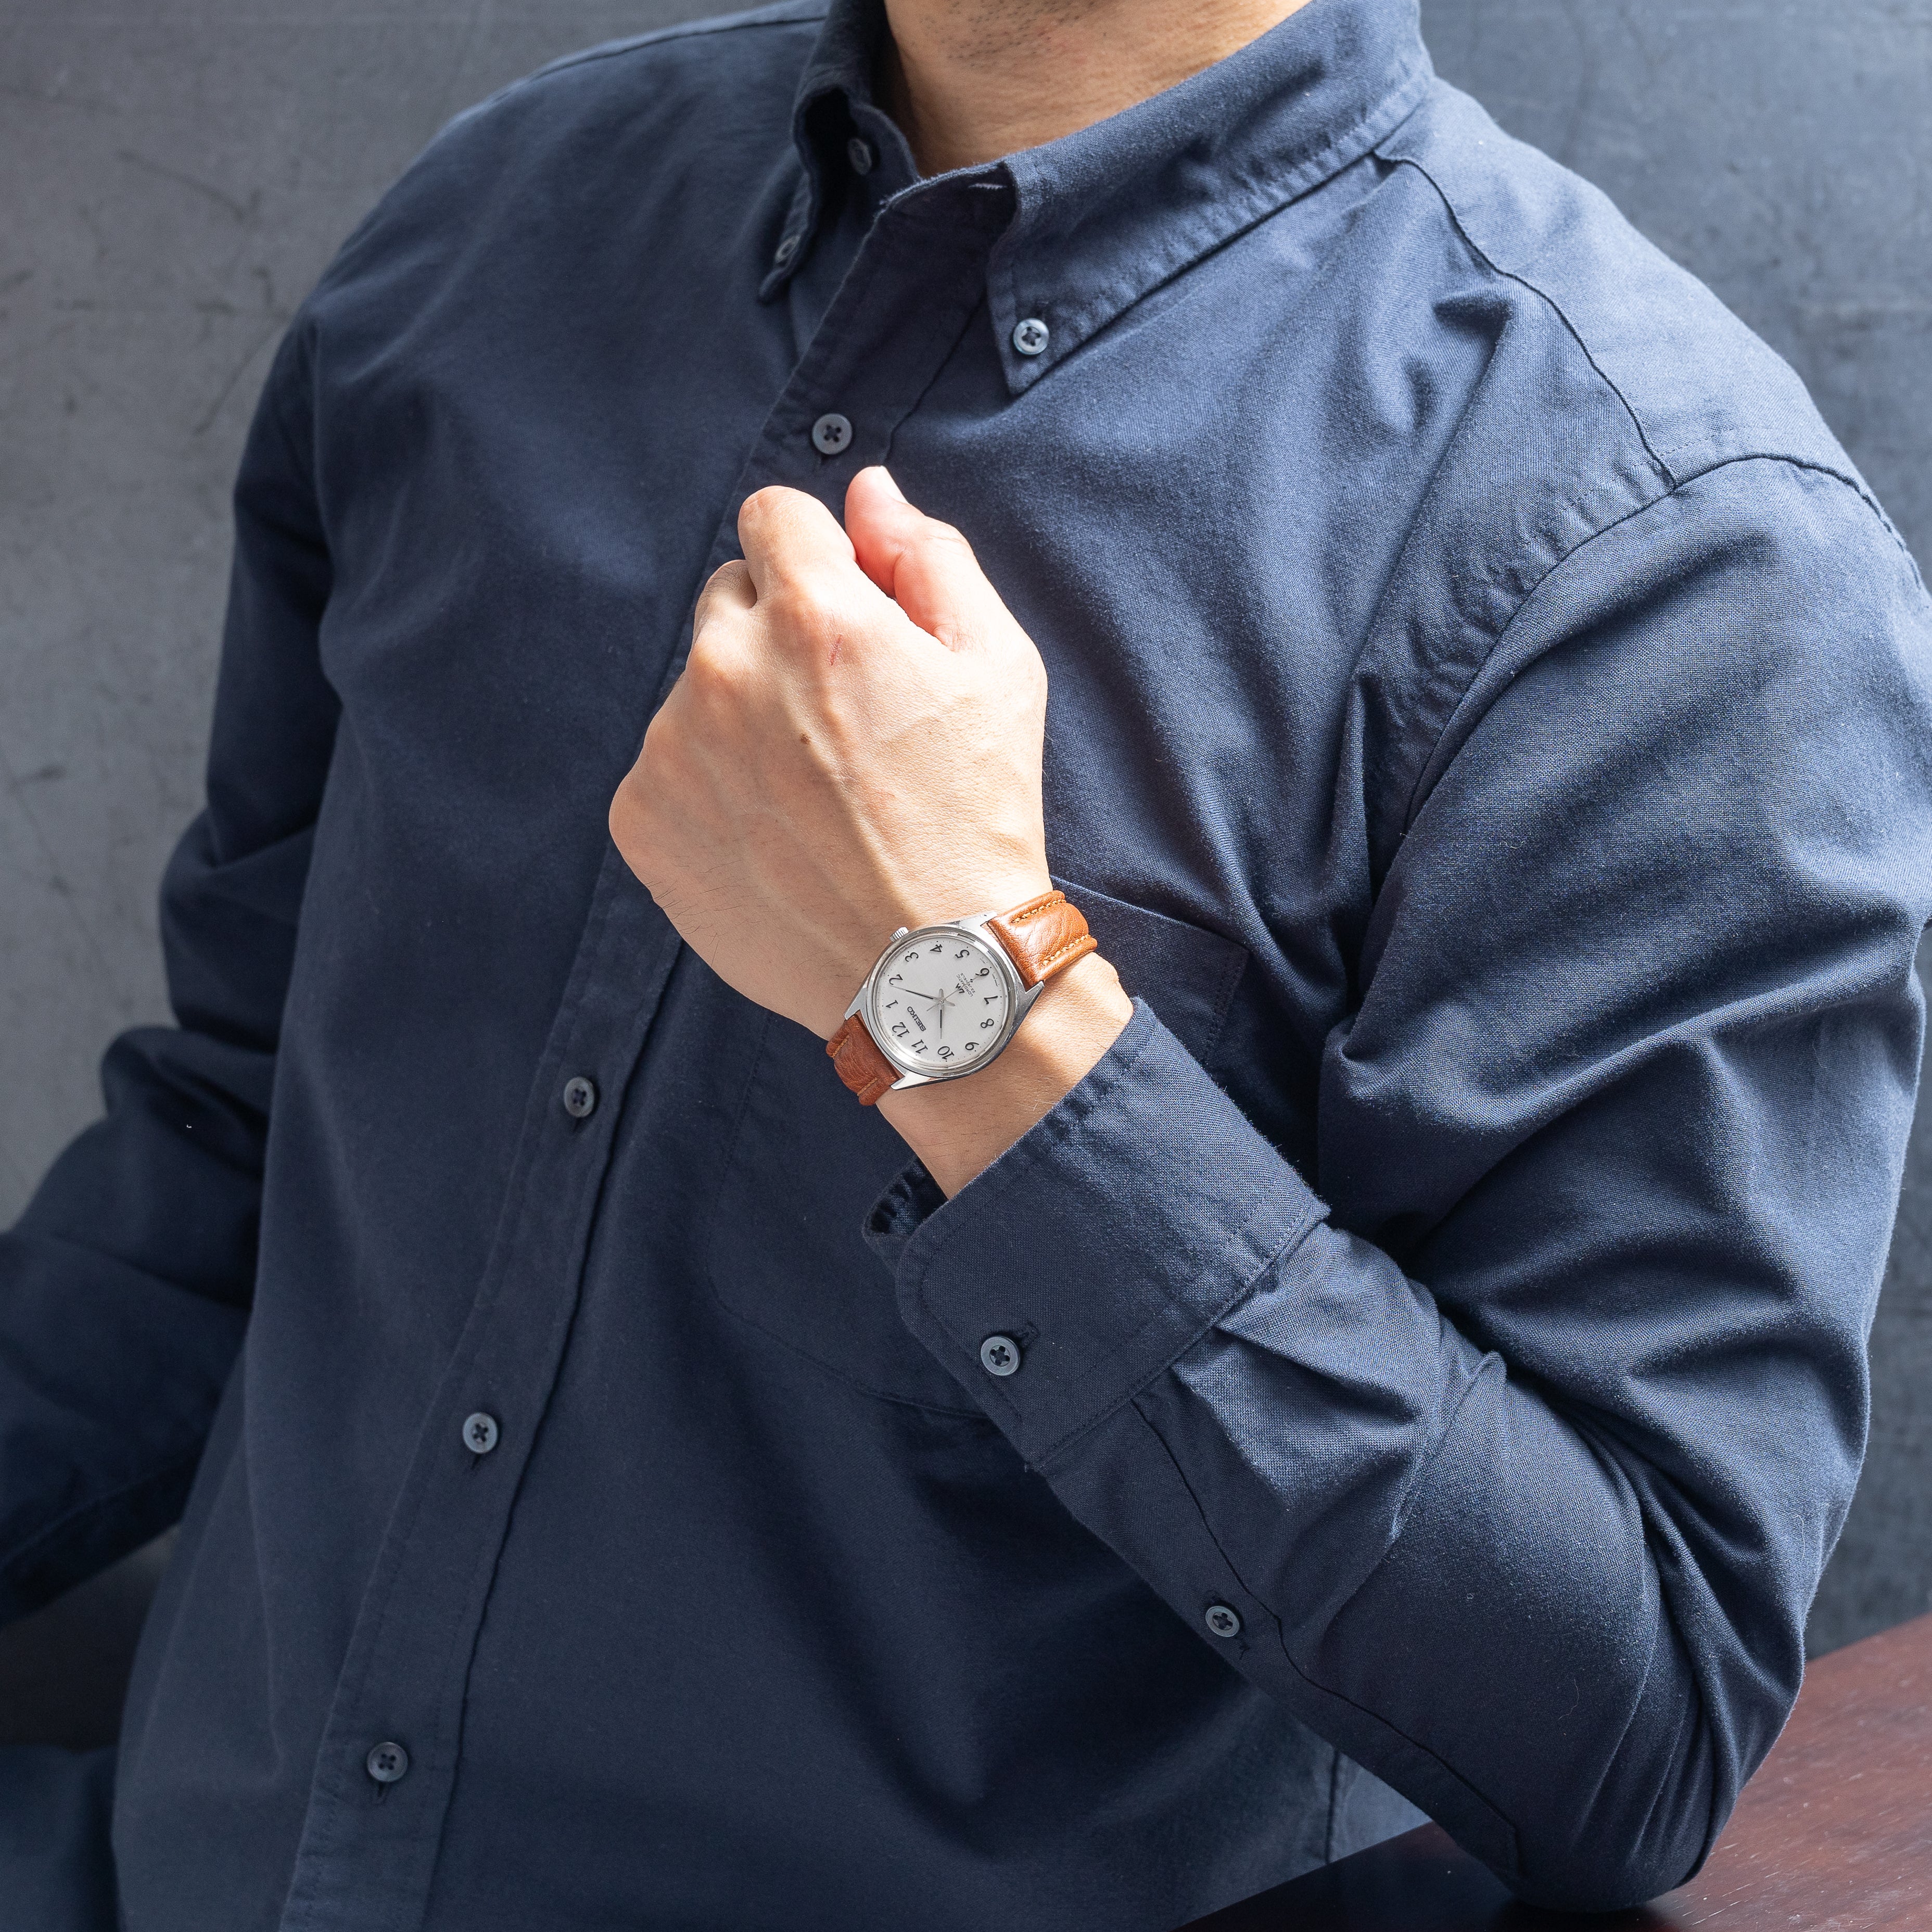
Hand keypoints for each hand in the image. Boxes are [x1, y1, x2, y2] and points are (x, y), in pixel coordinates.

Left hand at [609, 469, 1130, 1193]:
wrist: (931, 971)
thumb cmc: (977, 816)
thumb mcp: (996, 666)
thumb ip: (928, 557)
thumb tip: (867, 491)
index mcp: (814, 615)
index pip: (774, 517)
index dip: (819, 561)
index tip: (848, 620)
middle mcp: (726, 669)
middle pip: (728, 598)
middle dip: (779, 635)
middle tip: (842, 723)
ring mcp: (672, 747)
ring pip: (696, 689)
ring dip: (742, 716)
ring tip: (813, 796)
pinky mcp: (642, 818)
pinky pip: (665, 767)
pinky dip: (708, 788)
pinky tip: (774, 836)